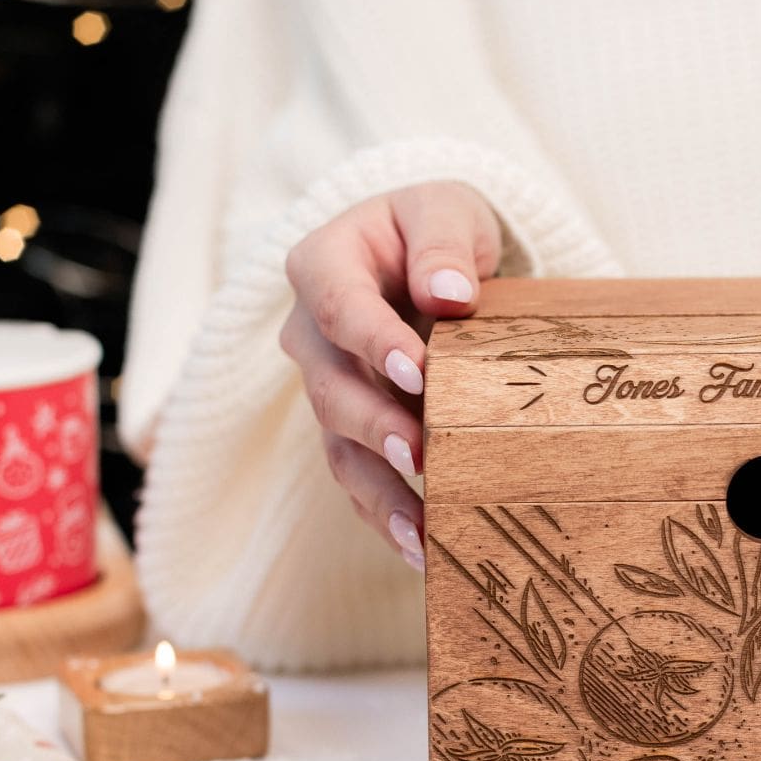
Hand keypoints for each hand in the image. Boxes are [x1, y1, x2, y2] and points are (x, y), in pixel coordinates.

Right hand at [280, 181, 500, 566]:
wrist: (434, 260)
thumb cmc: (437, 230)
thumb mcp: (446, 210)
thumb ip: (445, 243)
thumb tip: (449, 293)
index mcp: (324, 265)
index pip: (340, 306)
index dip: (374, 341)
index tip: (418, 371)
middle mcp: (311, 332)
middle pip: (332, 387)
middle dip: (376, 426)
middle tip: (422, 454)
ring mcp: (328, 386)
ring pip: (339, 445)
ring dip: (379, 491)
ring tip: (420, 529)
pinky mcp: (352, 429)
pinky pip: (358, 478)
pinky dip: (385, 516)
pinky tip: (421, 550)